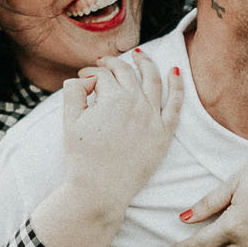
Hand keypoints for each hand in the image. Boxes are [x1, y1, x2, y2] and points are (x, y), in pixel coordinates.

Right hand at [59, 51, 181, 214]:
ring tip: (139, 56)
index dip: (90, 73)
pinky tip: (175, 70)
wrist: (100, 190)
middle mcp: (136, 103)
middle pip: (126, 73)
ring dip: (146, 64)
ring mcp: (153, 117)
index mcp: (112, 98)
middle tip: (103, 64)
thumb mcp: (70, 121)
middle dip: (112, 64)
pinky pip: (176, 104)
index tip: (83, 78)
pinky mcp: (164, 133)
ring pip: (153, 80)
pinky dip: (177, 84)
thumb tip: (86, 77)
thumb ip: (74, 91)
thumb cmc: (82, 158)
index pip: (102, 75)